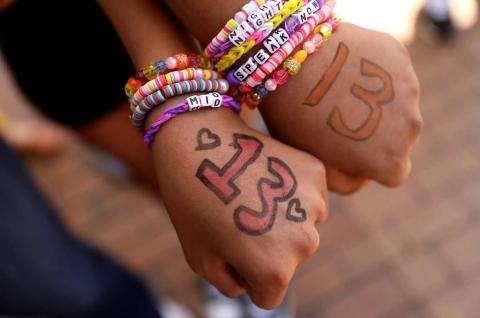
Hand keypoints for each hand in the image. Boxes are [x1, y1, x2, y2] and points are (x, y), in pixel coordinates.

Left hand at [149, 107, 327, 308]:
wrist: (199, 140)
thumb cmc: (192, 203)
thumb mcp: (200, 259)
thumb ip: (232, 283)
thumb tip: (253, 281)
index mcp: (273, 269)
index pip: (267, 294)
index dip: (244, 275)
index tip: (229, 248)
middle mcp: (304, 242)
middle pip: (288, 262)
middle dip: (265, 249)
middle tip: (237, 217)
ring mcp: (314, 204)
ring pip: (302, 230)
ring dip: (282, 221)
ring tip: (251, 195)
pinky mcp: (317, 173)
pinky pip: (309, 199)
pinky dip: (292, 194)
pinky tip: (265, 177)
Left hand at [260, 23, 422, 189]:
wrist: (290, 60)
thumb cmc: (297, 119)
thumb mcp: (317, 164)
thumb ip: (347, 182)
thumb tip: (367, 176)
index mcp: (390, 158)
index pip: (394, 173)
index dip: (371, 164)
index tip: (348, 151)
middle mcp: (409, 125)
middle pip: (401, 139)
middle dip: (379, 135)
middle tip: (340, 119)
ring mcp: (408, 87)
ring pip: (399, 104)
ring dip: (379, 103)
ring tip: (341, 92)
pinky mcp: (399, 56)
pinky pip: (392, 73)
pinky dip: (375, 74)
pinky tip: (345, 69)